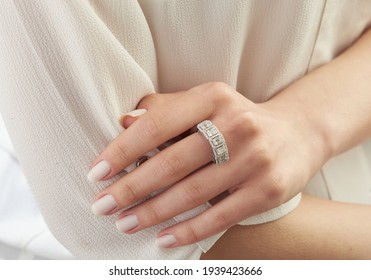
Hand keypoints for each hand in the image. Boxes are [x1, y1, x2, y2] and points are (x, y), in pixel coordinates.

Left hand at [88, 82, 327, 247]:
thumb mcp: (206, 103)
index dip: (123, 150)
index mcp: (214, 97)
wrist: (297, 134)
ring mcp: (255, 159)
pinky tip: (162, 238)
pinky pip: (220, 216)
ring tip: (124, 223)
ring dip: (153, 212)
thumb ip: (165, 109)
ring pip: (193, 192)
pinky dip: (188, 230)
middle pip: (172, 162)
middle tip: (102, 205)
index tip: (96, 173)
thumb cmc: (238, 119)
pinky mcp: (269, 190)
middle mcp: (237, 125)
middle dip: (131, 188)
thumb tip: (124, 122)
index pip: (157, 124)